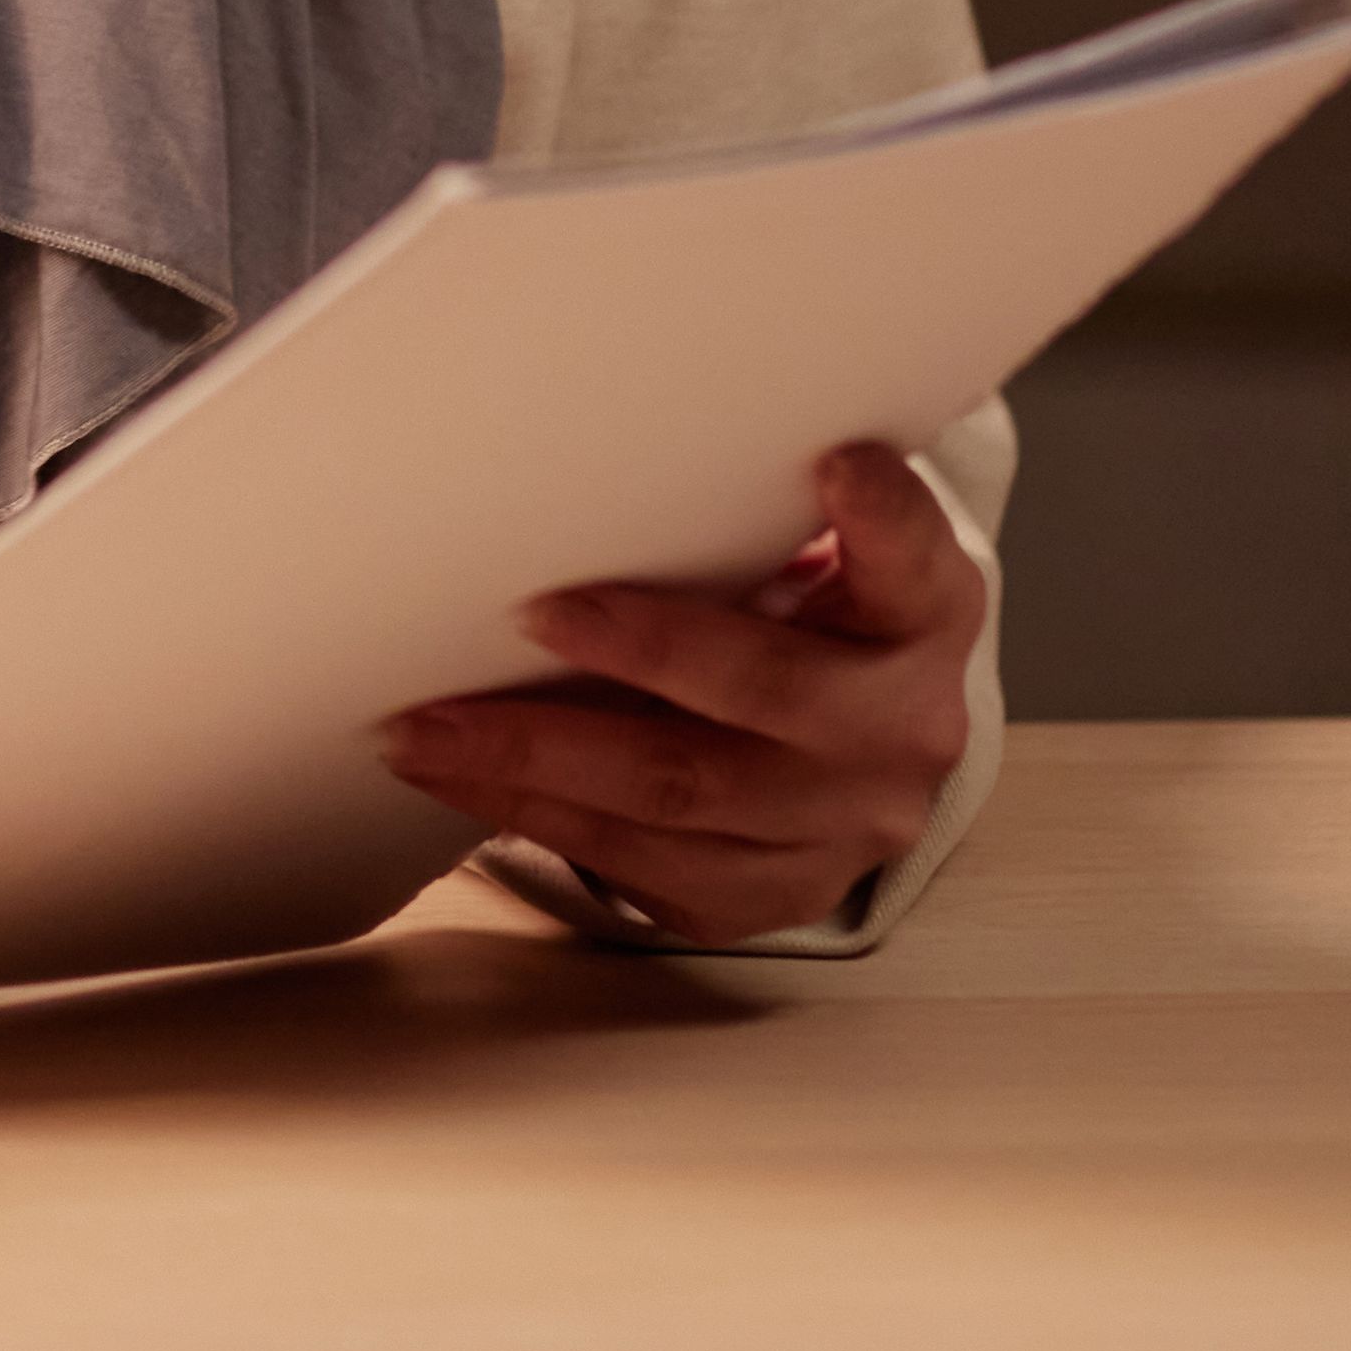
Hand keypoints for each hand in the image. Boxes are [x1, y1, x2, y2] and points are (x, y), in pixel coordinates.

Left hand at [371, 438, 982, 944]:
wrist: (863, 755)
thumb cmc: (815, 620)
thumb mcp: (830, 552)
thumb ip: (760, 514)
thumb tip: (602, 455)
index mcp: (923, 615)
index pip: (912, 557)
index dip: (880, 515)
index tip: (836, 464)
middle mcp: (900, 729)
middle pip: (761, 691)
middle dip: (632, 654)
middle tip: (521, 617)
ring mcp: (840, 829)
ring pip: (677, 801)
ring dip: (536, 761)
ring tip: (427, 728)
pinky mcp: (772, 895)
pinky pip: (645, 870)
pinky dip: (543, 822)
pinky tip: (467, 784)